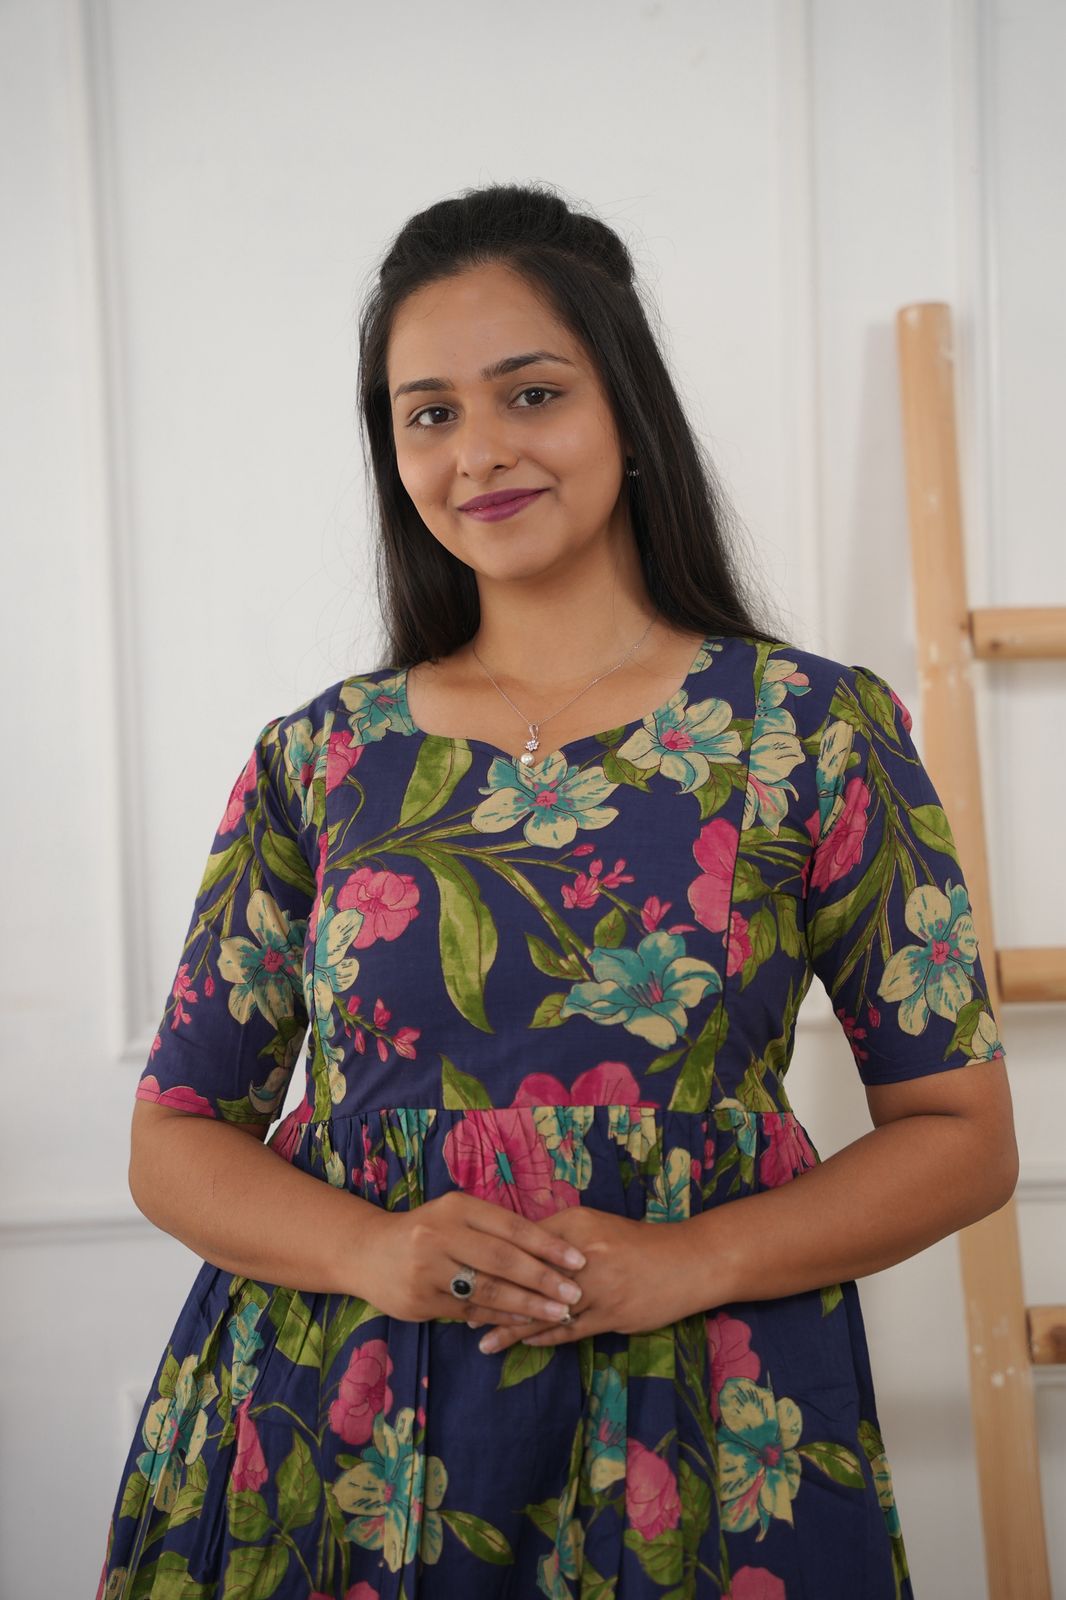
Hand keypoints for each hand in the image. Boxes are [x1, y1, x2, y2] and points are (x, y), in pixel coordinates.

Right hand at [359, 1189, 587, 1327]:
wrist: (368, 1252)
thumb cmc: (426, 1231)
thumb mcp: (455, 1215)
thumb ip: (493, 1228)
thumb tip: (550, 1249)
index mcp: (456, 1207)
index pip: (511, 1226)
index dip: (547, 1244)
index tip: (578, 1260)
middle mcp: (440, 1234)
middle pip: (502, 1259)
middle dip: (544, 1278)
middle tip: (575, 1293)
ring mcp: (427, 1269)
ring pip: (487, 1289)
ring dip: (527, 1304)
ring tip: (558, 1312)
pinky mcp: (419, 1300)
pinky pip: (469, 1311)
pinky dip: (500, 1317)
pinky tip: (523, 1321)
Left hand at [468, 1207, 697, 1354]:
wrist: (688, 1261)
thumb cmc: (637, 1243)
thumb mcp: (596, 1226)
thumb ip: (558, 1235)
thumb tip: (515, 1247)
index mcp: (576, 1225)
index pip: (523, 1242)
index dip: (492, 1258)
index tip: (464, 1269)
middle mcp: (583, 1254)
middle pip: (527, 1276)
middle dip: (492, 1293)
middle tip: (459, 1307)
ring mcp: (597, 1287)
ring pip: (543, 1307)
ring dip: (510, 1323)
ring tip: (480, 1336)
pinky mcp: (611, 1314)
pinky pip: (568, 1330)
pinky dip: (542, 1337)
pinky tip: (520, 1344)